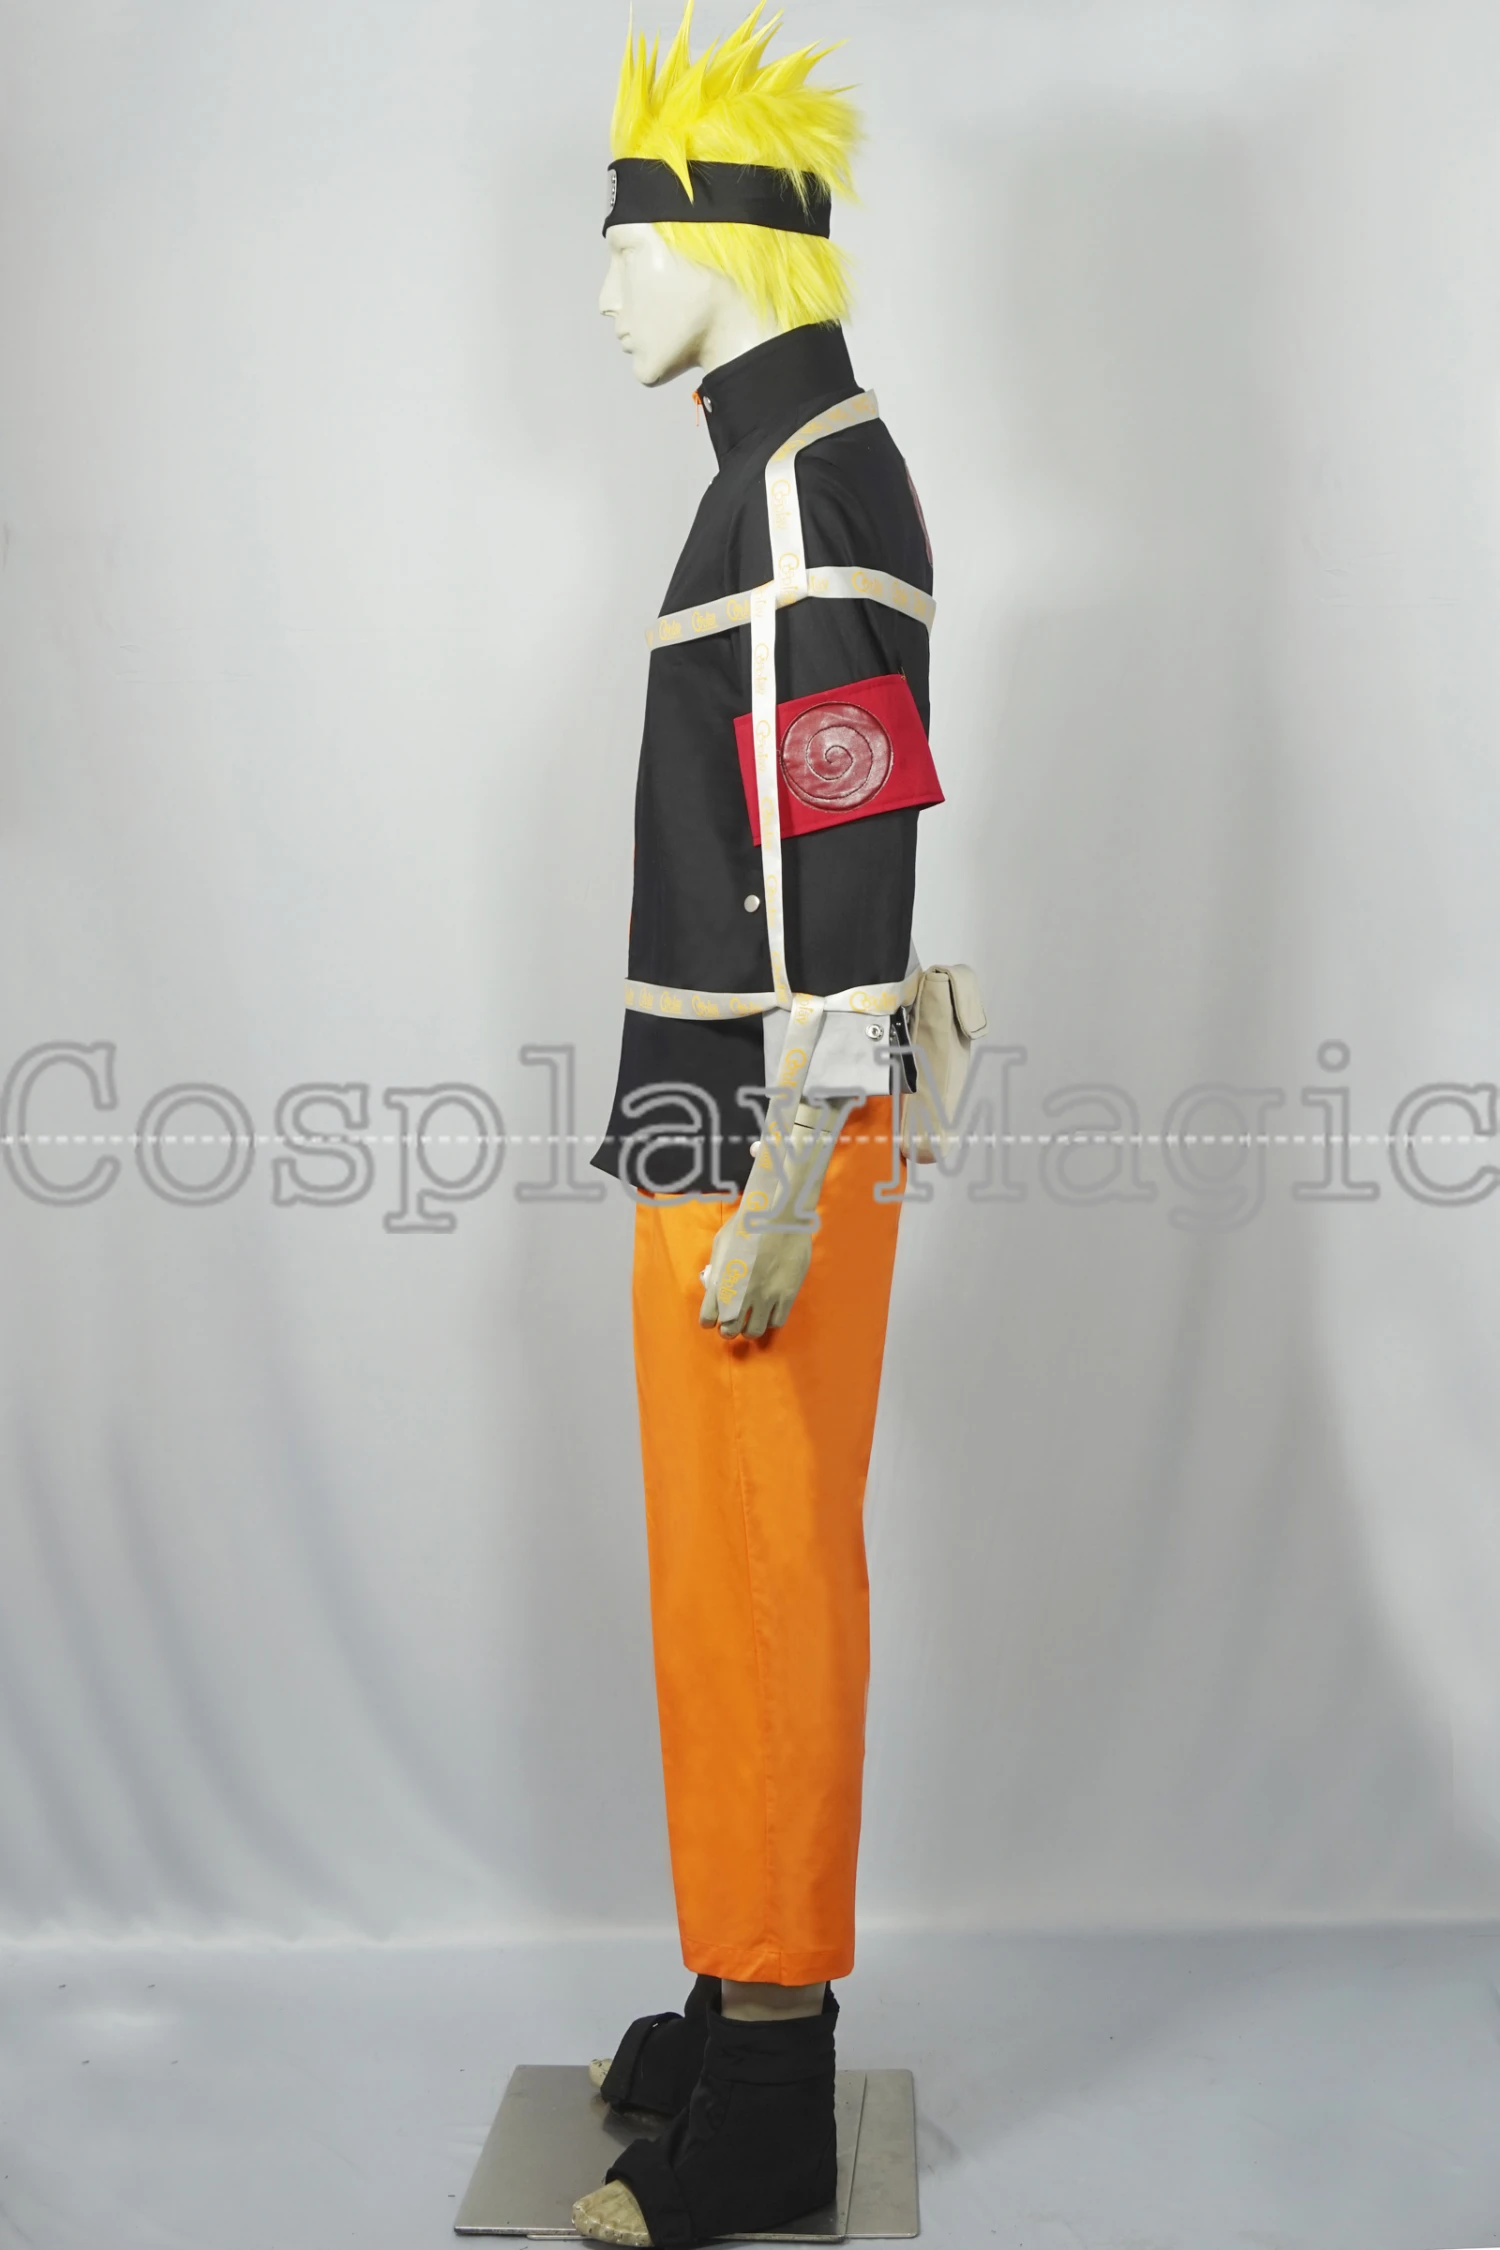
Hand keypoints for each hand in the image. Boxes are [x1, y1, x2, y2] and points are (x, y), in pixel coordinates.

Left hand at [698, 1208, 812, 1337]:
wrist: (779, 1215)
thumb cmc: (747, 1224)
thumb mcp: (721, 1244)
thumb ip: (717, 1268)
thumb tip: (716, 1284)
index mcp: (722, 1281)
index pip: (708, 1317)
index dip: (709, 1320)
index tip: (713, 1318)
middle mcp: (741, 1294)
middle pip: (730, 1329)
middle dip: (728, 1330)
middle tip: (731, 1325)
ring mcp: (766, 1297)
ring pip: (754, 1330)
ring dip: (750, 1329)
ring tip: (751, 1321)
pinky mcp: (787, 1295)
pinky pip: (777, 1321)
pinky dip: (771, 1319)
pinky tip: (770, 1310)